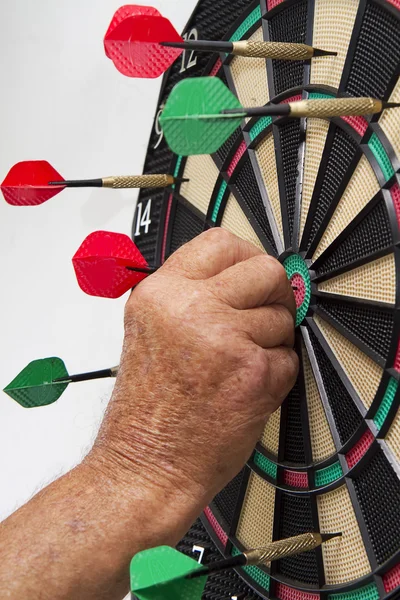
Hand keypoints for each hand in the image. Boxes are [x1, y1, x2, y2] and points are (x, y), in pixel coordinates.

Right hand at [91, 229, 297, 526]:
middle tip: (264, 314)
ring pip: (283, 316)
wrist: (146, 464)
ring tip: (240, 364)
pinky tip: (246, 387)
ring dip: (272, 340)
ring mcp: (225, 338)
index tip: (253, 273)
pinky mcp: (255, 372)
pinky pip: (290, 357)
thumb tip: (239, 276)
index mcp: (161, 294)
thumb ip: (190, 295)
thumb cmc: (146, 411)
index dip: (247, 256)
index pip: (222, 242)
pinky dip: (277, 373)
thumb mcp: (149, 330)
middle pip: (265, 269)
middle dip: (274, 293)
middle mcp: (191, 308)